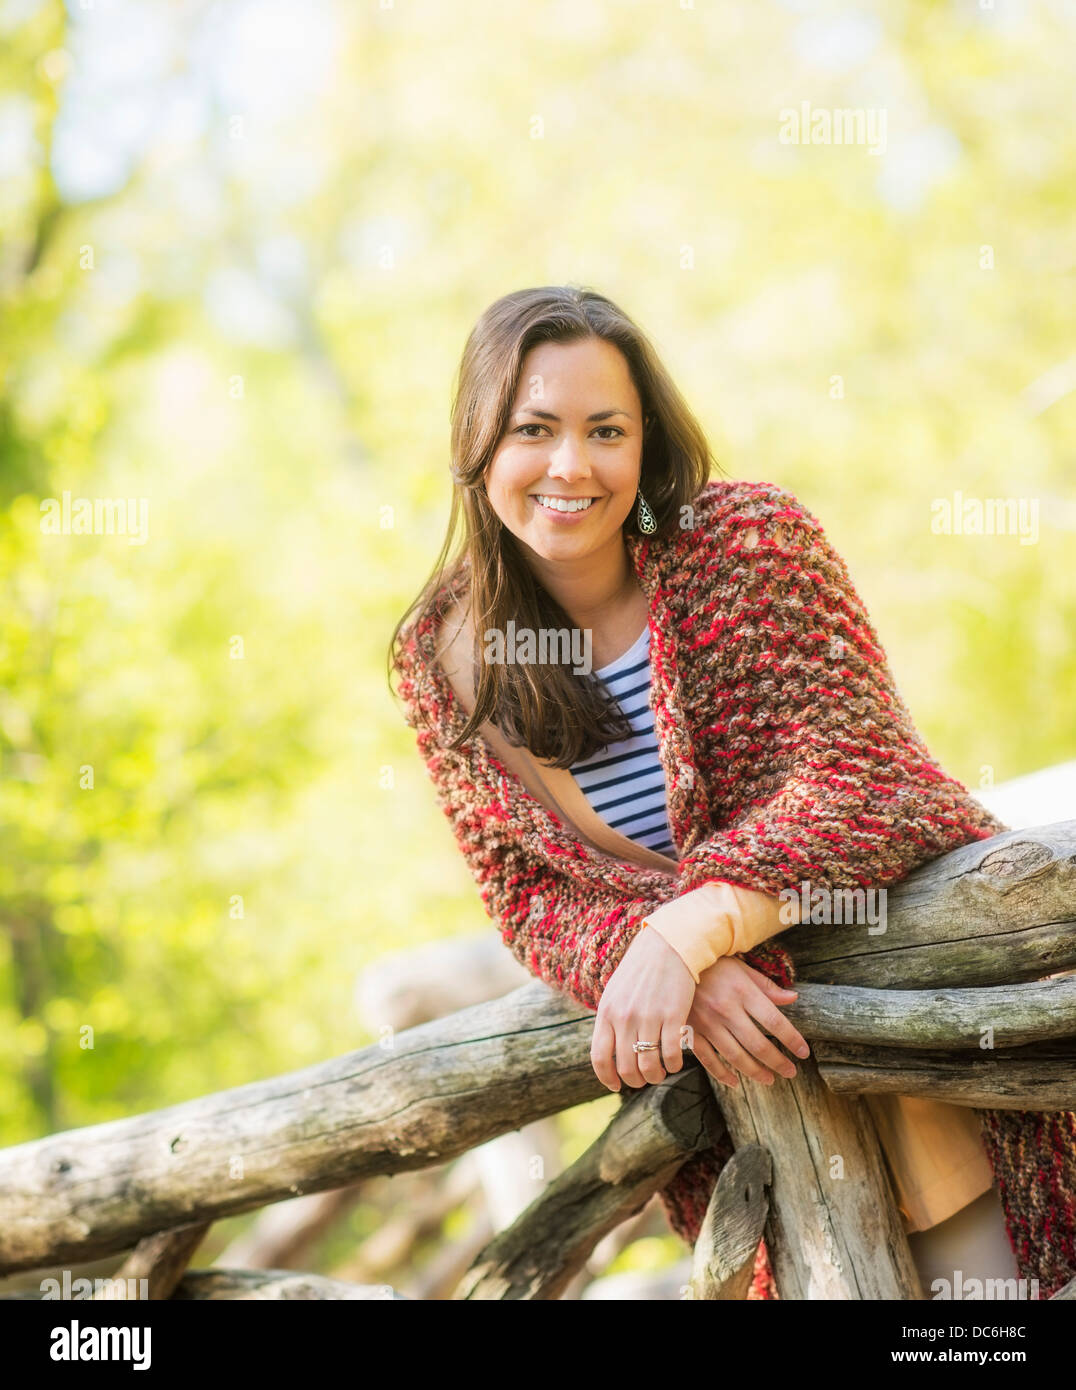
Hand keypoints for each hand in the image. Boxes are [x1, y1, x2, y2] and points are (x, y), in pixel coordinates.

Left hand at [591, 926, 695, 1091]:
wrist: (668, 945)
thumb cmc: (641, 970)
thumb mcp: (616, 992)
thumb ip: (610, 1019)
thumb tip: (607, 1050)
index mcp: (606, 1012)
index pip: (599, 1057)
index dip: (607, 1078)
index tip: (616, 1086)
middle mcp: (624, 1017)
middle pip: (625, 1067)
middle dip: (635, 1081)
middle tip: (644, 1079)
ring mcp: (648, 1017)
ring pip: (649, 1065)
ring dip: (655, 1077)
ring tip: (660, 1073)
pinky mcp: (673, 1016)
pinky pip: (671, 1054)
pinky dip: (673, 1065)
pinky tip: (675, 1062)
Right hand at [686, 956, 808, 1088]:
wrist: (672, 960)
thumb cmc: (712, 963)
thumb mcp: (741, 968)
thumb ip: (766, 986)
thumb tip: (793, 998)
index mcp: (742, 991)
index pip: (774, 1021)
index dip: (791, 1039)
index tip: (804, 1052)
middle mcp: (726, 1009)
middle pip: (757, 1043)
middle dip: (778, 1061)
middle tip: (791, 1072)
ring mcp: (707, 1022)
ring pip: (735, 1055)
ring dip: (755, 1071)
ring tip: (770, 1079)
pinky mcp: (691, 1031)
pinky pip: (708, 1059)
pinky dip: (722, 1074)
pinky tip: (735, 1082)